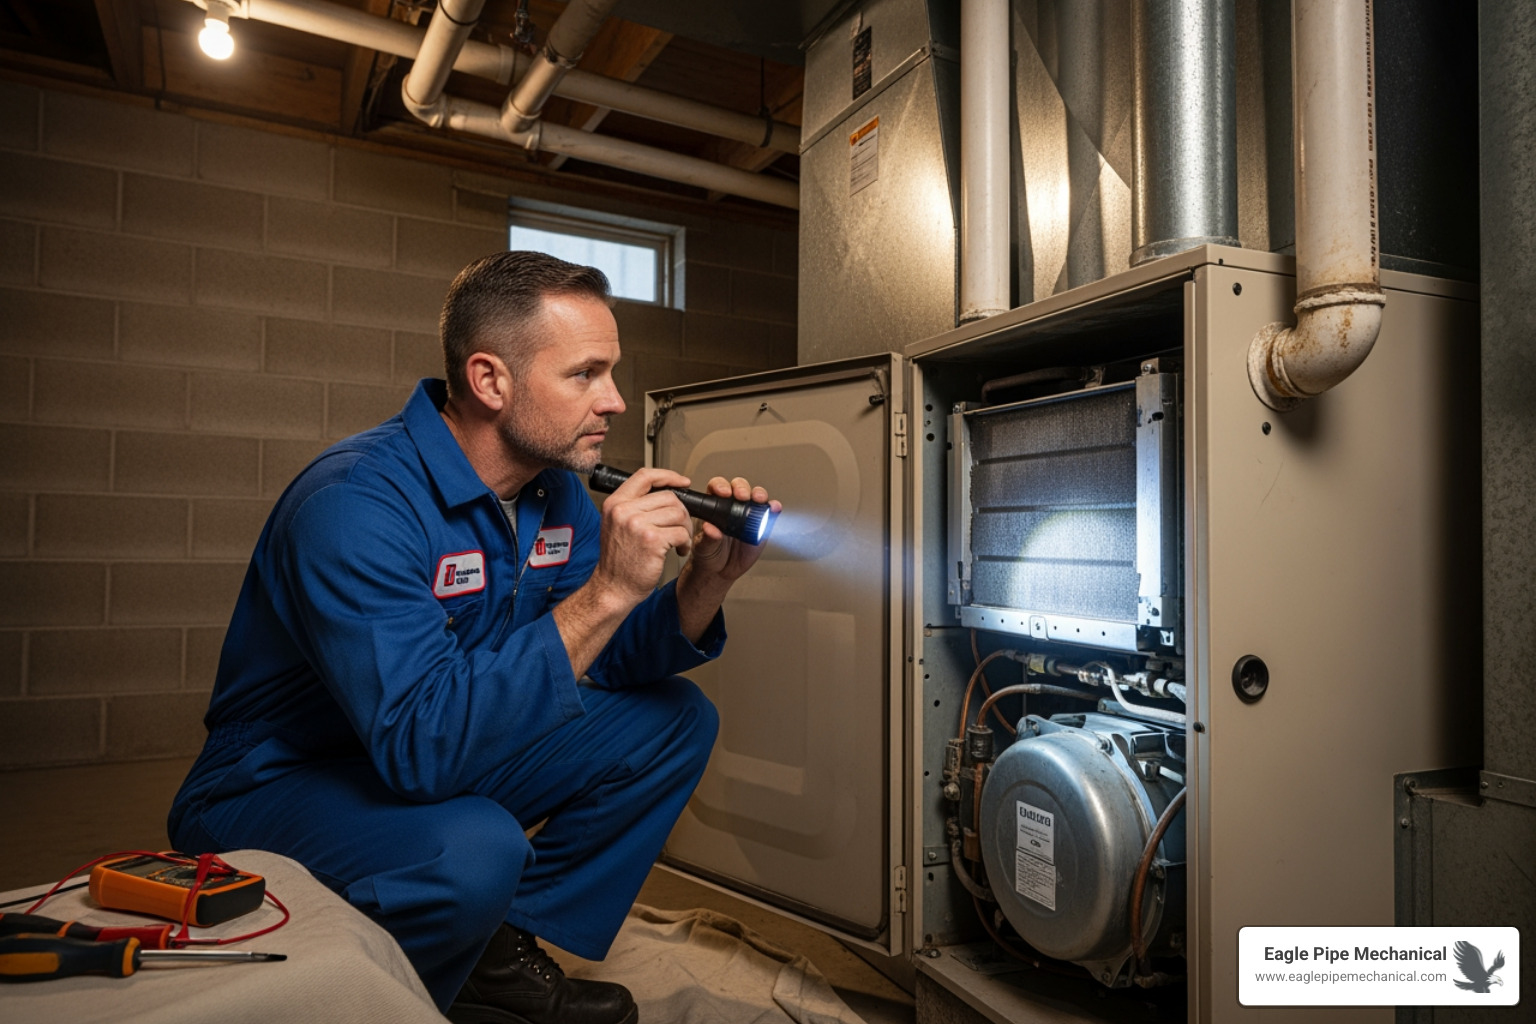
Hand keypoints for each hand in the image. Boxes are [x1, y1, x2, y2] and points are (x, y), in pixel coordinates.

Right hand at [589, 467, 694, 608]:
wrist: (613, 589)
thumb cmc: (619, 562)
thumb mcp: (617, 525)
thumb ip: (634, 506)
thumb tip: (666, 493)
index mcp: (615, 503)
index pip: (645, 475)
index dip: (668, 476)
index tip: (682, 482)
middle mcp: (623, 511)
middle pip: (668, 497)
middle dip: (682, 513)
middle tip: (680, 529)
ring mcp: (637, 525)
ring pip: (678, 514)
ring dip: (685, 529)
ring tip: (678, 542)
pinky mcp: (651, 540)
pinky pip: (681, 533)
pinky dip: (685, 543)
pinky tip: (678, 551)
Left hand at [684, 476, 781, 585]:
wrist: (720, 570)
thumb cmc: (708, 553)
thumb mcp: (703, 546)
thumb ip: (707, 537)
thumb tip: (710, 529)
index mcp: (714, 505)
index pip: (718, 487)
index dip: (721, 486)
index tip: (724, 493)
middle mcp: (732, 505)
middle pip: (739, 486)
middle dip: (742, 488)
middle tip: (743, 496)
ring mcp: (748, 513)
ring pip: (755, 495)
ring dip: (759, 494)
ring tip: (759, 499)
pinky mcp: (762, 524)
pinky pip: (769, 513)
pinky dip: (774, 509)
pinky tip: (774, 508)